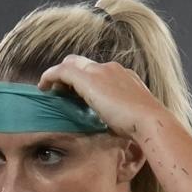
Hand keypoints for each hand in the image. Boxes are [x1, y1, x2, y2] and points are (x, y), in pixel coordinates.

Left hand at [36, 55, 167, 137]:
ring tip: (49, 89)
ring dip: (59, 75)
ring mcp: (100, 71)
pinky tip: (43, 87)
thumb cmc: (143, 126)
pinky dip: (51, 76)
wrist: (148, 120)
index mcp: (124, 77)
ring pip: (72, 64)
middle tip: (59, 90)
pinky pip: (62, 71)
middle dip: (69, 73)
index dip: (85, 80)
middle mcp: (112, 69)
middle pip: (83, 63)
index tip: (75, 94)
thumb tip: (115, 127)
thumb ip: (120, 115)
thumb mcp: (130, 117)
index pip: (99, 72)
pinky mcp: (88, 78)